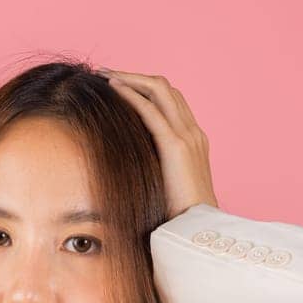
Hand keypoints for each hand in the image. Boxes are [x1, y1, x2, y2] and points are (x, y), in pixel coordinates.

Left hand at [99, 67, 218, 220]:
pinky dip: (132, 94)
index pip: (170, 101)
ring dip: (131, 78)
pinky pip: (151, 110)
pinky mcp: (176, 145)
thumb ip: (153, 169)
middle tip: (107, 73)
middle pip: (165, 89)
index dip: (145, 89)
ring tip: (106, 75)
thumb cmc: (178, 216)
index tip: (119, 86)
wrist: (196, 229)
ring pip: (160, 91)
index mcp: (193, 140)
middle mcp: (193, 132)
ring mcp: (187, 136)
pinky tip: (113, 88)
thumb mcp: (164, 185)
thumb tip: (127, 167)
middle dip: (135, 77)